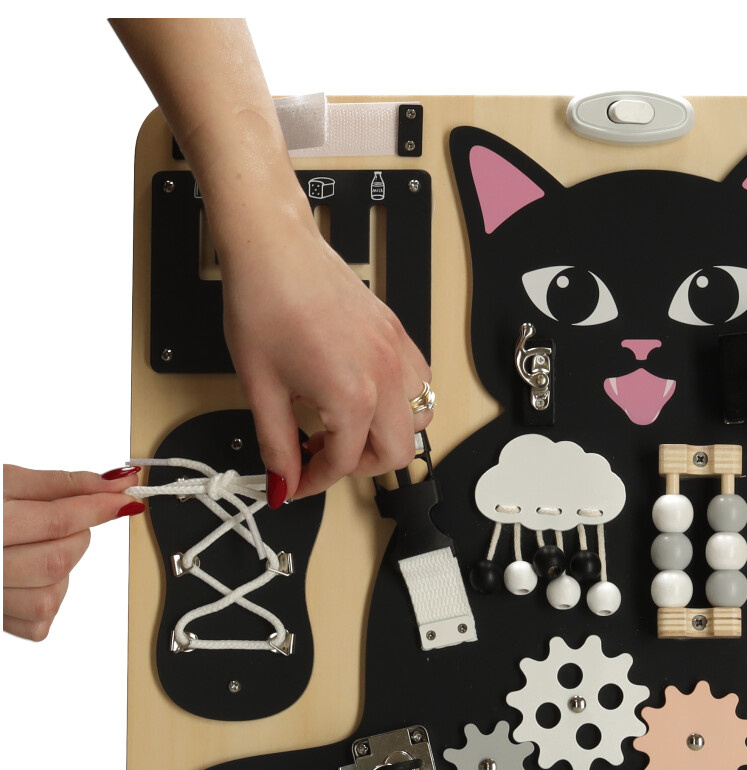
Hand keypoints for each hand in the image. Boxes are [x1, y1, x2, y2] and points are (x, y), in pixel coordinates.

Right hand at [3, 465, 142, 640]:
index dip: (98, 506)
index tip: (126, 495)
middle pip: (58, 559)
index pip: (55, 519)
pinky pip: (40, 622)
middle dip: (77, 535)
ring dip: (62, 568)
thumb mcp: (0, 483)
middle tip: (65, 518)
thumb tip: (115, 481)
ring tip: (35, 545)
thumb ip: (59, 484)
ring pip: (52, 595)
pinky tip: (26, 576)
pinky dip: (47, 599)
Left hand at [220, 215, 432, 503]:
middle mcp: (385, 376)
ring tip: (347, 428)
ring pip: (421, 420)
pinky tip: (367, 396)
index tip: (297, 481)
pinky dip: (402, 403)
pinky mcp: (397, 335)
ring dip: (388, 435)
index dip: (315, 481)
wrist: (274, 247)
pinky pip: (421, 384)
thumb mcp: (261, 388)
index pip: (346, 463)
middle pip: (399, 453)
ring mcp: (397, 353)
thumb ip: (276, 445)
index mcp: (353, 395)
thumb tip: (282, 480)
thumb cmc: (265, 300)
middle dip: (360, 467)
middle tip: (324, 458)